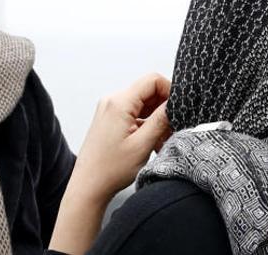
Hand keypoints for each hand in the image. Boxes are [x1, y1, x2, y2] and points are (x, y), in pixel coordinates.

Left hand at [49, 73, 170, 253]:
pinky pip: (134, 114)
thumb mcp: (142, 144)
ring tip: (162, 140)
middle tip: (172, 129)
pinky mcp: (109, 120)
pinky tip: (152, 143)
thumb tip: (174, 103)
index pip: (152, 80)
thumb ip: (161, 120)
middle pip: (148, 92)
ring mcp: (109, 111)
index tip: (179, 108)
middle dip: (164, 108)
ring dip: (156, 119)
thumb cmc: (110, 169)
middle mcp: (111, 102)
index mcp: (119, 103)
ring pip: (142, 105)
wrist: (88, 186)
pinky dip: (146, 125)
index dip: (169, 91)